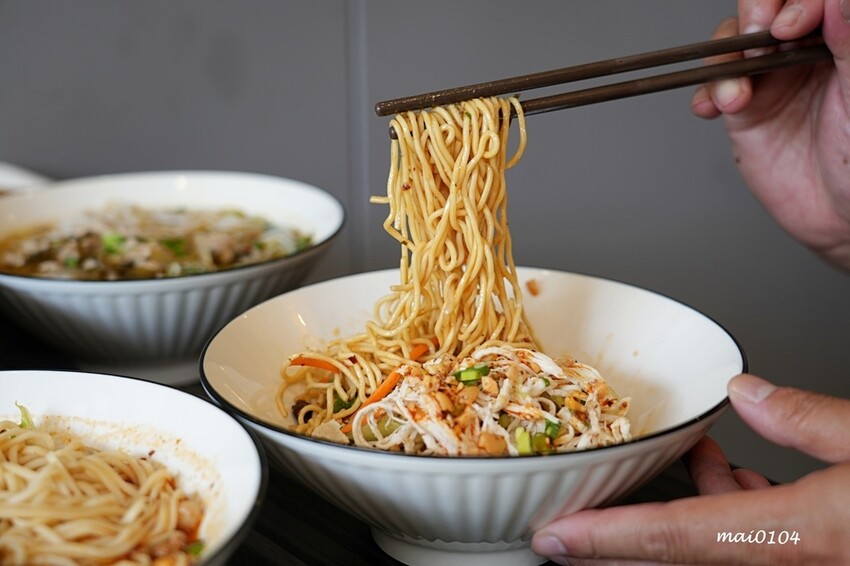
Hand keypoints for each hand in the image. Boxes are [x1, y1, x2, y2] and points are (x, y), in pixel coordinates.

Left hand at [530, 374, 849, 564]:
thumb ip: (805, 418)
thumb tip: (749, 393)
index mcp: (796, 535)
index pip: (672, 538)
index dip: (603, 539)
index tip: (553, 537)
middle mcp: (792, 565)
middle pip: (676, 557)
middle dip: (618, 539)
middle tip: (574, 522)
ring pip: (716, 551)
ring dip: (693, 510)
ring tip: (705, 461)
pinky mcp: (817, 563)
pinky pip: (753, 549)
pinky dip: (734, 517)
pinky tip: (748, 484)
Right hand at [691, 0, 849, 271]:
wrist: (840, 215)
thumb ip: (848, 43)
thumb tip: (835, 0)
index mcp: (840, 39)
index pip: (809, 0)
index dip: (796, 3)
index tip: (792, 26)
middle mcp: (804, 51)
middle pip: (765, 9)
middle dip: (754, 16)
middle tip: (759, 36)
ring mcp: (771, 79)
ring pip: (734, 44)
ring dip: (725, 62)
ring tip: (737, 95)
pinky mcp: (744, 109)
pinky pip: (714, 87)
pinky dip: (705, 93)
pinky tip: (713, 106)